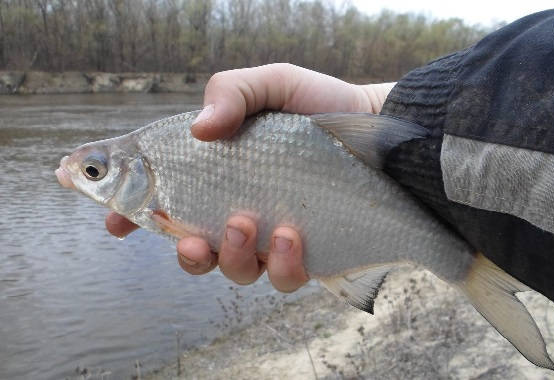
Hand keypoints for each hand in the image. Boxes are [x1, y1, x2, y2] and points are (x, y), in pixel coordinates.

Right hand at [105, 63, 394, 291]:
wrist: (377, 132)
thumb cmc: (318, 106)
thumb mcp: (270, 84)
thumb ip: (230, 93)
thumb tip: (200, 130)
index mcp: (217, 174)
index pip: (162, 199)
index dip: (130, 214)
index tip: (113, 221)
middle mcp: (237, 209)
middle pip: (193, 250)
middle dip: (184, 255)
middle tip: (189, 237)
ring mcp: (269, 237)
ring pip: (234, 270)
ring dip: (230, 256)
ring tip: (248, 223)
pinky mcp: (304, 255)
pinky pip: (282, 277)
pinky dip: (280, 263)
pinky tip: (292, 234)